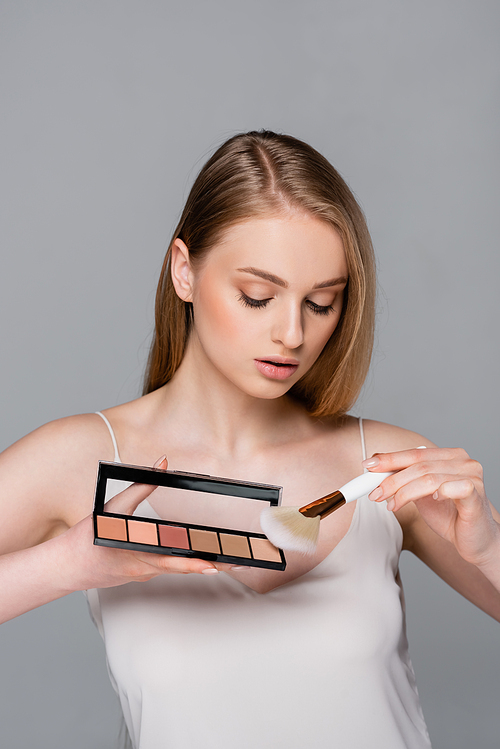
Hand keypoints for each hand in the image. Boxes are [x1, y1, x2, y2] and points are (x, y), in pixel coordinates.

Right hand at [57, 456, 221, 591]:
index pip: (172, 560)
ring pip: (178, 571)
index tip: (213, 563)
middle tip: (236, 563)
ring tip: (227, 562)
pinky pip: (167, 570)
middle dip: (212, 565)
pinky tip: (201, 562)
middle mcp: (144, 568)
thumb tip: (161, 464)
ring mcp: (144, 574)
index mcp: (138, 553)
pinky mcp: (141, 574)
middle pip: (183, 569)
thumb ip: (139, 486)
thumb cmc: (88, 539)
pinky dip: (185, 566)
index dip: (194, 563)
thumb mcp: (113, 507)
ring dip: (203, 566)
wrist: (66, 567)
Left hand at [363, 447, 499, 567]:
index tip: (368, 466)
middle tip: (374, 493)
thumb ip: (405, 479)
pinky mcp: (476, 496)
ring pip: (429, 478)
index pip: (415, 453)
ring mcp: (472, 477)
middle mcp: (463, 462)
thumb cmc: (451, 516)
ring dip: (404, 492)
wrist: (475, 542)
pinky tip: (431, 500)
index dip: (389, 458)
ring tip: (392, 505)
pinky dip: (437, 493)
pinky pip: (454, 488)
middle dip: (391, 479)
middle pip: (419, 465)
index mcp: (450, 456)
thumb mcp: (421, 495)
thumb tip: (375, 469)